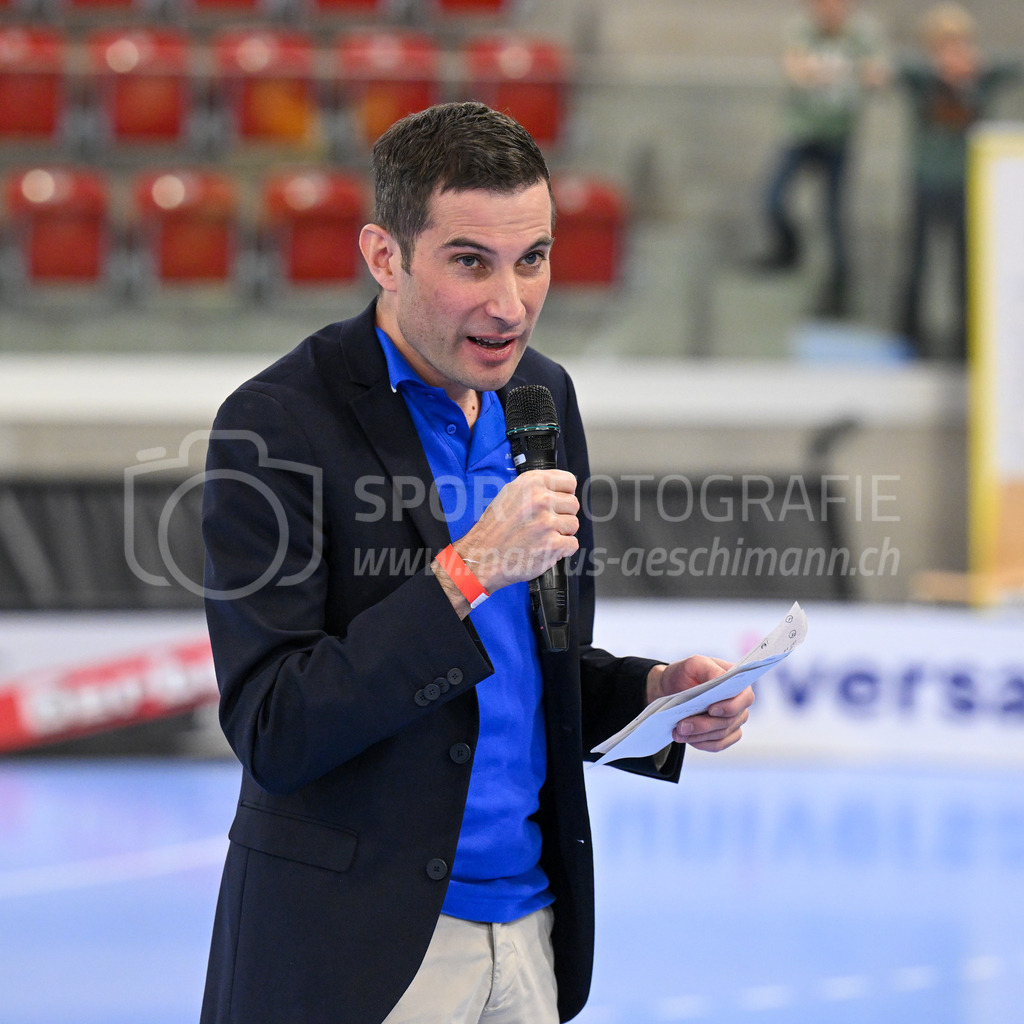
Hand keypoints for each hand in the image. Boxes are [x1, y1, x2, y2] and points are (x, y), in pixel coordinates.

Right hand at [452, 470, 579, 593]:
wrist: (483, 556)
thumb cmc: (495, 529)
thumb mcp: (509, 495)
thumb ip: (536, 489)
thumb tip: (560, 490)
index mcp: (531, 483)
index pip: (569, 481)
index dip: (565, 494)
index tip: (558, 503)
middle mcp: (540, 499)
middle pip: (573, 504)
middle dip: (563, 515)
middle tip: (544, 524)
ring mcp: (547, 522)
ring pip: (574, 524)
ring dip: (562, 533)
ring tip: (542, 537)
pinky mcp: (552, 544)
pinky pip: (572, 544)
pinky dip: (561, 550)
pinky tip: (544, 549)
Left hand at [646, 657, 754, 752]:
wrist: (670, 688)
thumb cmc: (685, 673)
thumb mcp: (694, 663)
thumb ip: (710, 669)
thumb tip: (723, 679)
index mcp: (737, 682)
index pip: (745, 697)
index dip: (730, 706)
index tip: (711, 710)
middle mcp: (740, 702)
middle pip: (730, 720)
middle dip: (705, 725)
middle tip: (682, 725)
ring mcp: (734, 720)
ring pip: (722, 734)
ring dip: (699, 735)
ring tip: (678, 732)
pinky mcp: (725, 734)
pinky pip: (718, 745)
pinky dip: (702, 743)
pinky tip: (687, 738)